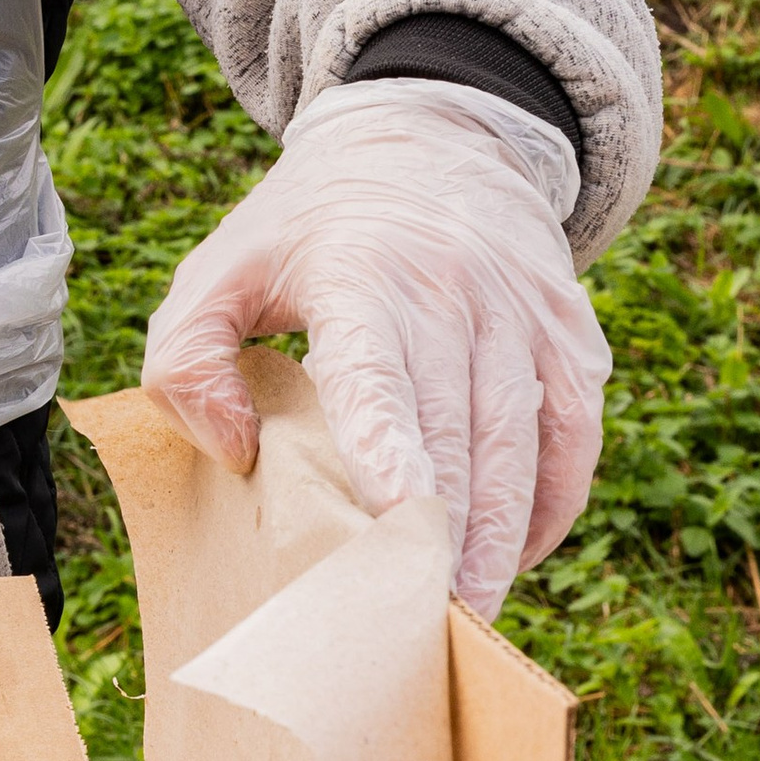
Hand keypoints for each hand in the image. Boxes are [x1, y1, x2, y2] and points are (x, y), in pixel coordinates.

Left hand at [140, 79, 610, 618]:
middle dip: (445, 535)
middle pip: (458, 433)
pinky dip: (549, 507)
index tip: (398, 521)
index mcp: (362, 274)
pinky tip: (512, 559)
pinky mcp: (572, 335)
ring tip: (470, 617)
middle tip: (420, 625)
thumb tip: (235, 455)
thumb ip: (186, 358)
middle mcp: (457, 290)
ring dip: (501, 539)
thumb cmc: (307, 230)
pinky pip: (573, 439)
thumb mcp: (219, 269)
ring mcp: (525, 314)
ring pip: (524, 446)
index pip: (378, 375)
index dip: (389, 451)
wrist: (436, 134)